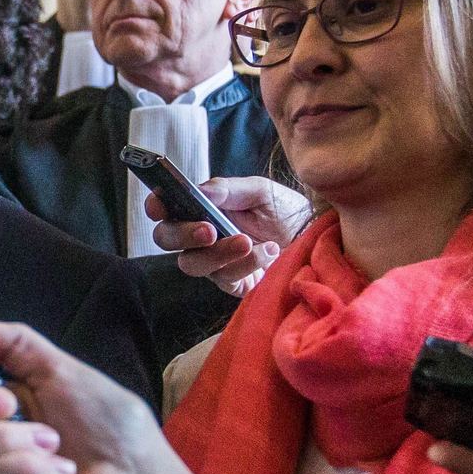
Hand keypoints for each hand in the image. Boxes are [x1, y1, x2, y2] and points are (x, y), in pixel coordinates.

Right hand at [145, 176, 308, 295]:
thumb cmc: (285, 212)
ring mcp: (213, 263)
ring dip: (218, 252)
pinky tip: (269, 251)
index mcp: (201, 208)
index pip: (166, 208)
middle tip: (209, 230)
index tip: (159, 205)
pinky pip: (224, 278)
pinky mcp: (231, 284)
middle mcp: (200, 237)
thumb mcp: (260, 192)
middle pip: (166, 239)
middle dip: (183, 234)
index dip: (156, 206)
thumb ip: (229, 189)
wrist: (317, 240)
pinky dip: (246, 263)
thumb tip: (201, 190)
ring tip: (248, 241)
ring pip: (192, 263)